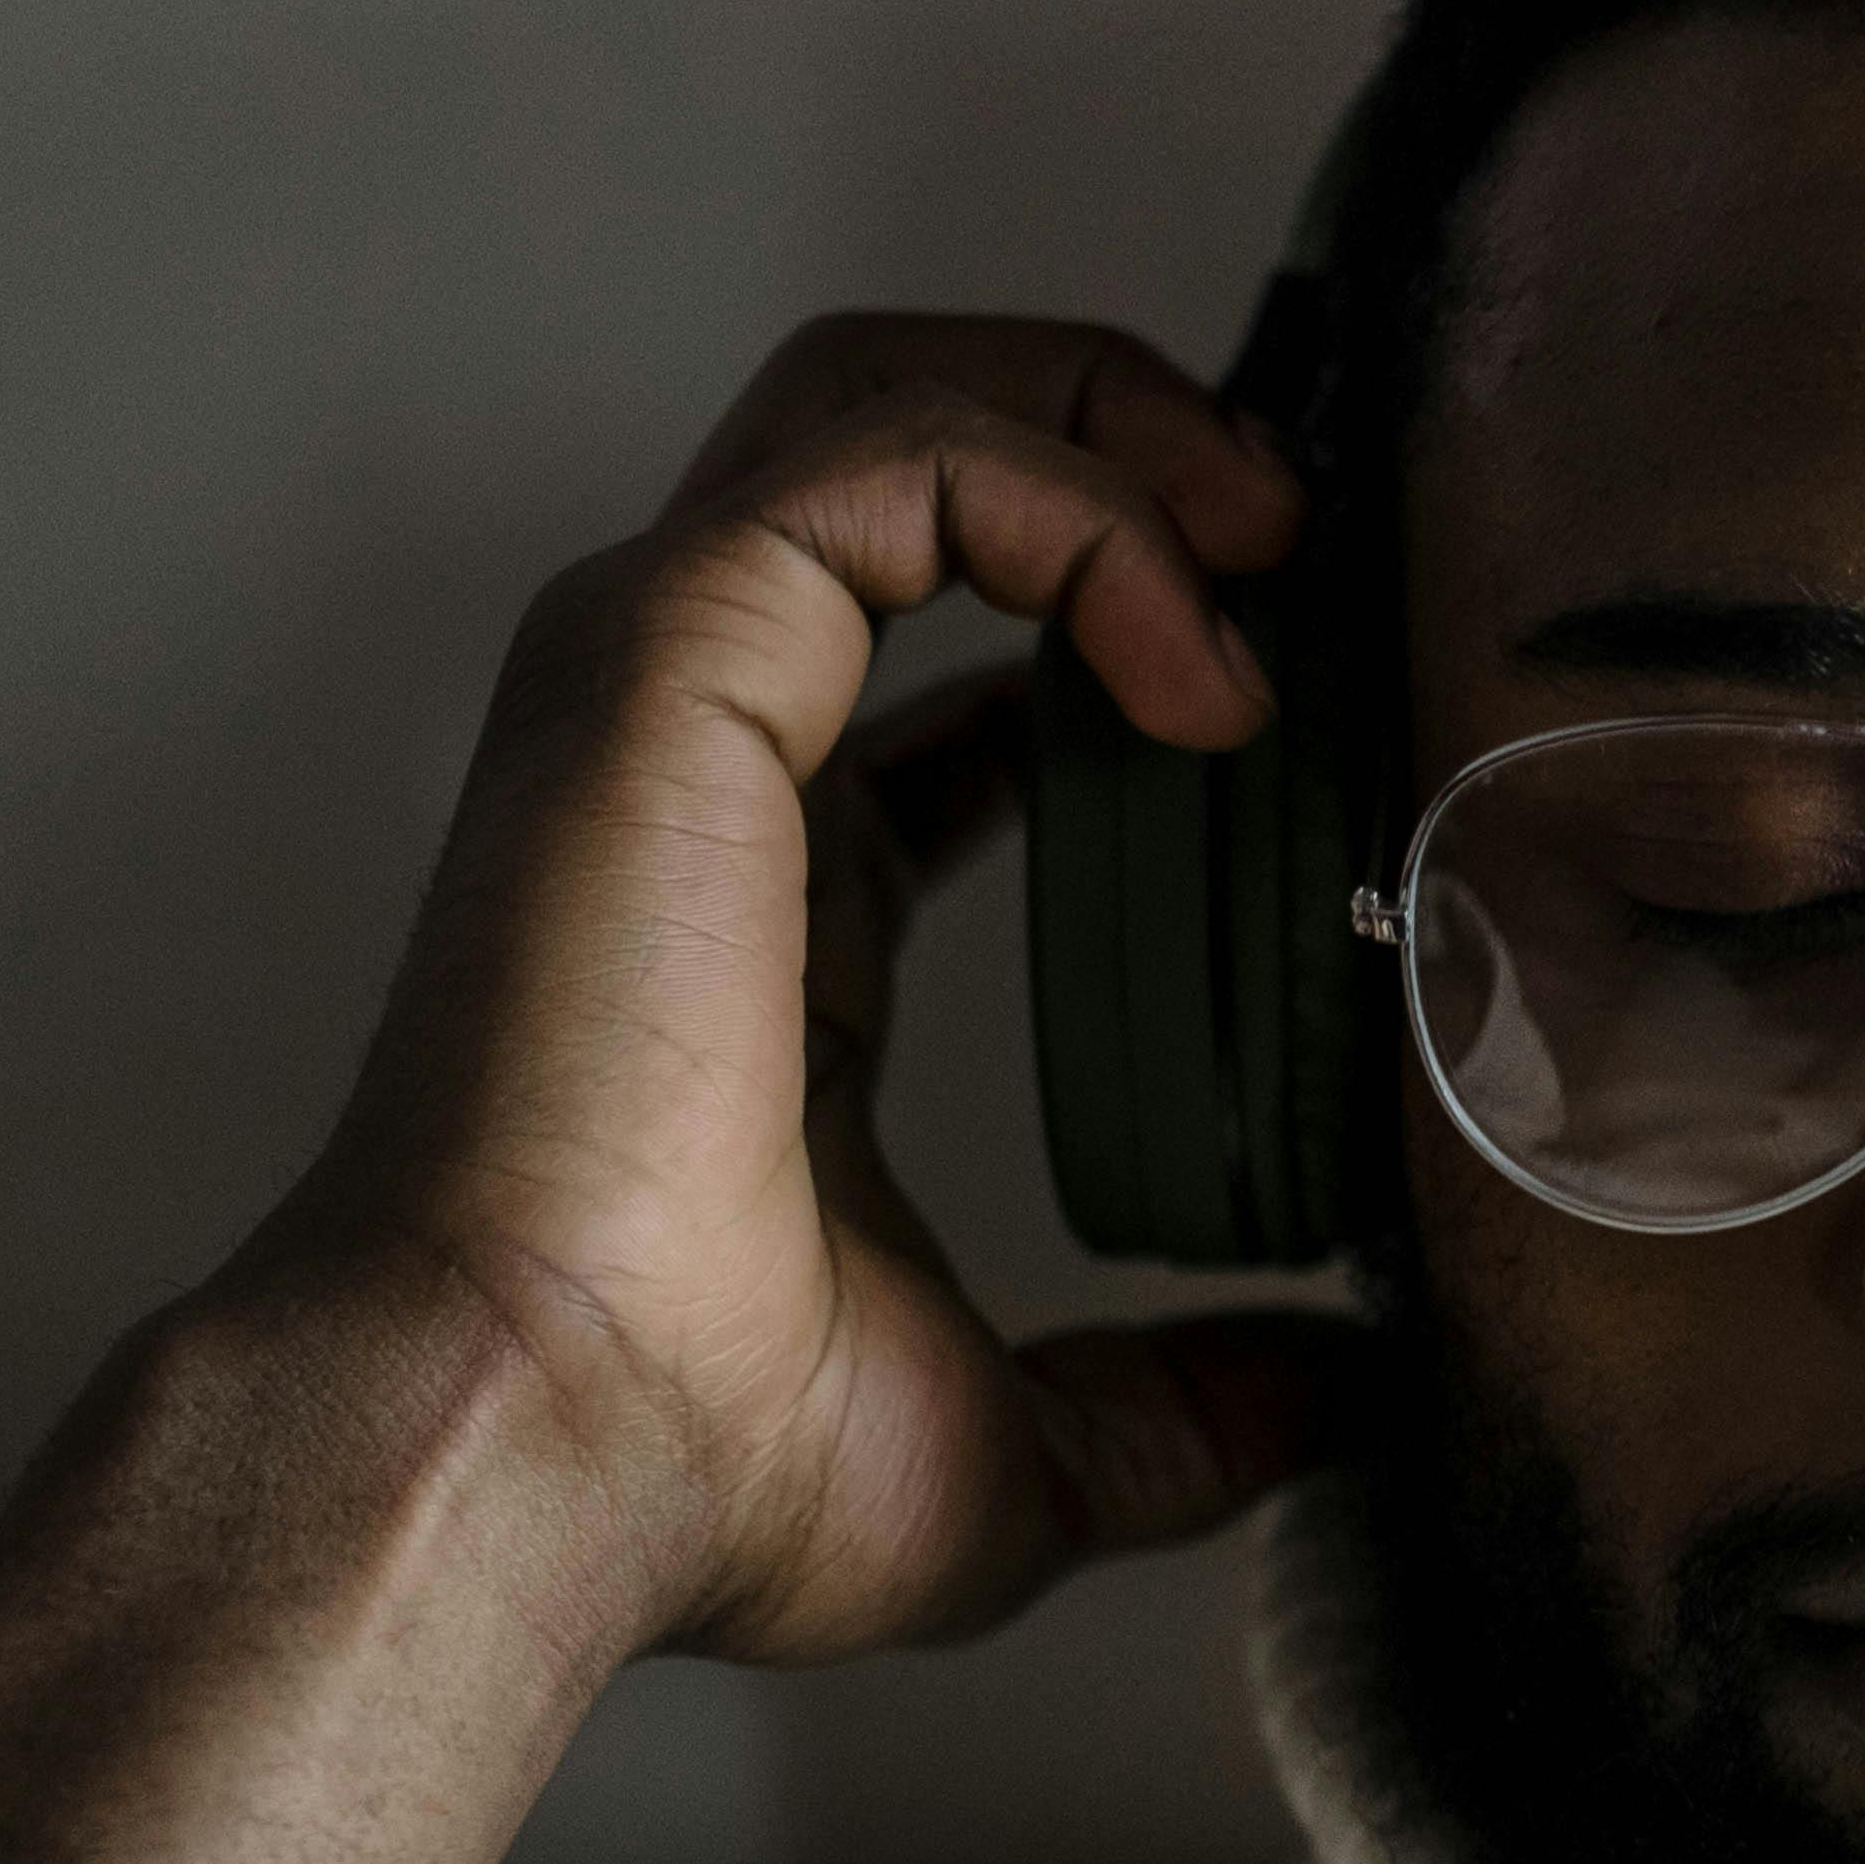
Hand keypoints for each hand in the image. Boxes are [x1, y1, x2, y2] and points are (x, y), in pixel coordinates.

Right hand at [248, 314, 1355, 1665]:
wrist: (536, 1446)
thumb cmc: (692, 1465)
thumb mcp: (1020, 1450)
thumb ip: (1179, 1409)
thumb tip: (1328, 1402)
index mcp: (776, 909)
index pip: (932, 673)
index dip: (1113, 621)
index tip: (1281, 688)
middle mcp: (702, 767)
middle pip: (895, 454)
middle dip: (1115, 438)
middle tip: (1295, 546)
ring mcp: (666, 692)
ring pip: (881, 399)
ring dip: (1105, 420)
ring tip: (1270, 536)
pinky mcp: (671, 656)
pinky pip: (897, 464)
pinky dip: (1076, 503)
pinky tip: (1199, 655)